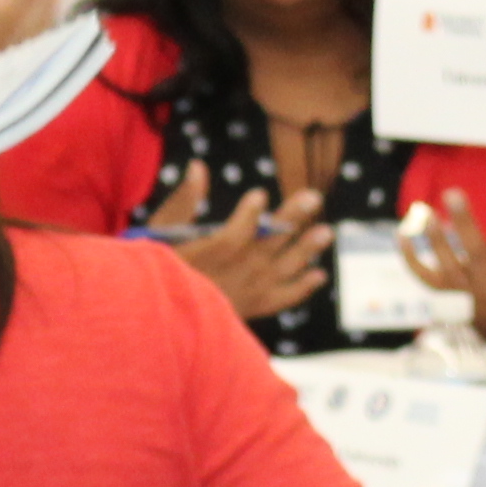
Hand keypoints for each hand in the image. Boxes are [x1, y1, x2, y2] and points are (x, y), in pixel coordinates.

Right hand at [140, 156, 330, 321]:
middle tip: (314, 197)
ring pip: (284, 268)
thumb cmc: (158, 269)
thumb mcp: (160, 234)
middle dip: (292, 218)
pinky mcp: (254, 307)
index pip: (235, 234)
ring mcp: (249, 292)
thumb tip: (198, 165)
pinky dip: (302, 289)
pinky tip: (319, 275)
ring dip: (306, 249)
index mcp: (210, 256)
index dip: (250, 214)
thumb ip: (182, 202)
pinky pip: (283, 299)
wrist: (163, 321)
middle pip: (269, 243)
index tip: (259, 195)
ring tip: (327, 232)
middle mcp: (235, 274)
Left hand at [401, 169, 485, 345]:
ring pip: (449, 266)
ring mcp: (473, 291)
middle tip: (452, 194)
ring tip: (426, 214)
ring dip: (435, 239)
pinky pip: (425, 278)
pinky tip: (402, 233)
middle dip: (463, 222)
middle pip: (477, 252)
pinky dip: (410, 259)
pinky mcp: (451, 297)